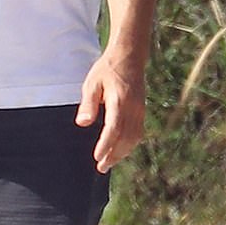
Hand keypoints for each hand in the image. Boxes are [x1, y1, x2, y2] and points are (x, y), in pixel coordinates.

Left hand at [75, 51, 146, 172]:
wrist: (130, 57)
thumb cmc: (107, 70)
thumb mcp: (92, 83)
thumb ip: (88, 104)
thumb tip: (83, 123)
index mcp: (119, 100)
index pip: (114, 128)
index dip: (106, 145)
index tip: (97, 157)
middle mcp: (133, 107)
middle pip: (126, 138)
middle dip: (113, 155)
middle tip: (101, 167)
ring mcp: (140, 110)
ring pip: (134, 138)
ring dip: (122, 153)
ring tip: (108, 162)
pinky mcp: (142, 111)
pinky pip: (138, 132)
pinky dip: (129, 145)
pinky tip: (120, 151)